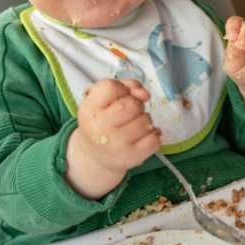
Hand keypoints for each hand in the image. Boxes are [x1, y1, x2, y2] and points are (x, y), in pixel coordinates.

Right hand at [66, 79, 160, 197]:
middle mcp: (100, 128)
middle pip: (132, 104)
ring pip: (146, 120)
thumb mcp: (103, 100)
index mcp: (89, 110)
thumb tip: (145, 94)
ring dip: (145, 120)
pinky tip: (143, 137)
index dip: (121, 89)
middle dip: (136, 105)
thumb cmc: (102, 122)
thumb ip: (125, 86)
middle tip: (129, 113)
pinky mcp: (132, 157)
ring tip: (133, 126)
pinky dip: (153, 135)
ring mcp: (116, 144)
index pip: (111, 87)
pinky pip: (155, 139)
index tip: (119, 97)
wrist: (95, 155)